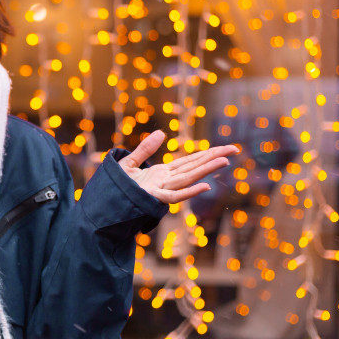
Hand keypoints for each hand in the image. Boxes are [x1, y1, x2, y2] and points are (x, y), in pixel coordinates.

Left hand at [118, 130, 237, 203]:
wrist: (103, 205)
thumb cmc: (115, 187)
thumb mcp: (128, 163)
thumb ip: (144, 149)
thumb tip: (161, 133)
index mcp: (162, 172)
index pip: (188, 161)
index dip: (206, 153)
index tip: (224, 147)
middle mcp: (165, 181)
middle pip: (194, 167)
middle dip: (214, 157)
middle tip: (235, 148)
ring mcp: (161, 189)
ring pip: (189, 178)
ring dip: (206, 170)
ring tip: (225, 160)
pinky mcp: (153, 198)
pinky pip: (175, 196)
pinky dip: (190, 192)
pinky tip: (205, 187)